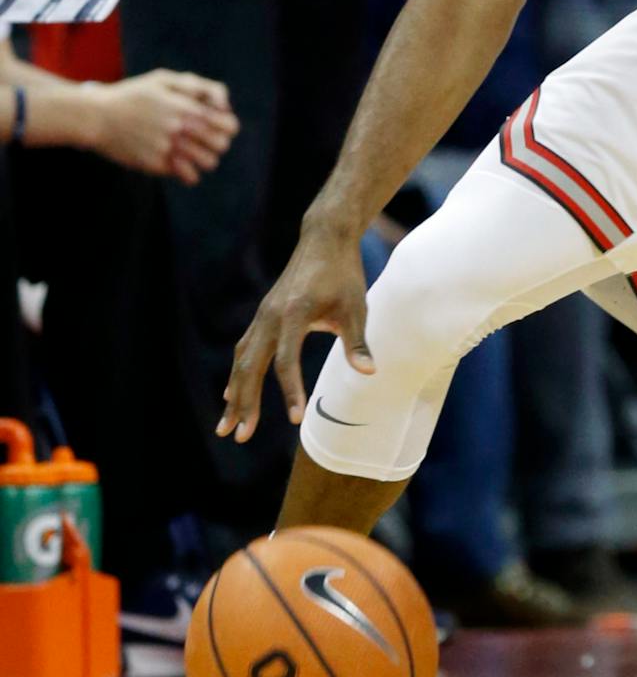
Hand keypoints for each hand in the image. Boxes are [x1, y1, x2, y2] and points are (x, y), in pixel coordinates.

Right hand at [89, 70, 238, 182]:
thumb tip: (225, 106)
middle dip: (216, 142)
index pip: (230, 126)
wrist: (95, 116)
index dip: (226, 126)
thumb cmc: (132, 95)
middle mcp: (181, 129)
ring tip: (189, 151)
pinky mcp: (155, 165)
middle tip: (201, 139)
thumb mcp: (164, 80)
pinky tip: (177, 162)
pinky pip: (189, 176)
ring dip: (203, 158)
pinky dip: (188, 172)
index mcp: (187, 108)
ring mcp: (168, 148)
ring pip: (209, 163)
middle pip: (221, 146)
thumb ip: (200, 88)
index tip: (214, 125)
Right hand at [219, 220, 373, 442]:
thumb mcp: (356, 308)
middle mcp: (270, 316)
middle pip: (251, 366)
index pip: (287, 360)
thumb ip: (357, 342)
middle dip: (245, 403)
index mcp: (294, 314)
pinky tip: (233, 394)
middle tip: (240, 436)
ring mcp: (262, 316)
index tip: (295, 419)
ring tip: (227, 426)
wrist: (325, 240)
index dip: (291, 390)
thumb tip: (369, 373)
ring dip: (234, 394)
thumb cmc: (344, 275)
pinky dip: (238, 374)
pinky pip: (243, 350)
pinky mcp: (262, 316)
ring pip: (241, 361)